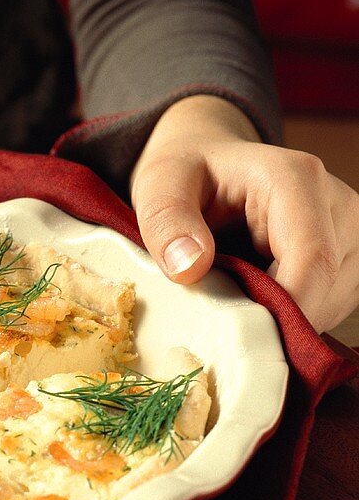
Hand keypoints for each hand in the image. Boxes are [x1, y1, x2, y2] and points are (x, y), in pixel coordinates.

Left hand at [130, 95, 358, 332]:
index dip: (285, 307)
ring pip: (333, 303)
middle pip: (328, 287)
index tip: (241, 332)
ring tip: (237, 293)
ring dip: (284, 317)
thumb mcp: (159, 187)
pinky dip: (292, 314)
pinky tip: (257, 296)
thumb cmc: (187, 176)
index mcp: (295, 178)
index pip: (313, 259)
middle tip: (223, 313)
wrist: (207, 167)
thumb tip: (189, 268)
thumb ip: (167, 223)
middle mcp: (337, 203)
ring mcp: (349, 232)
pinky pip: (330, 306)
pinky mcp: (347, 258)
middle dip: (276, 317)